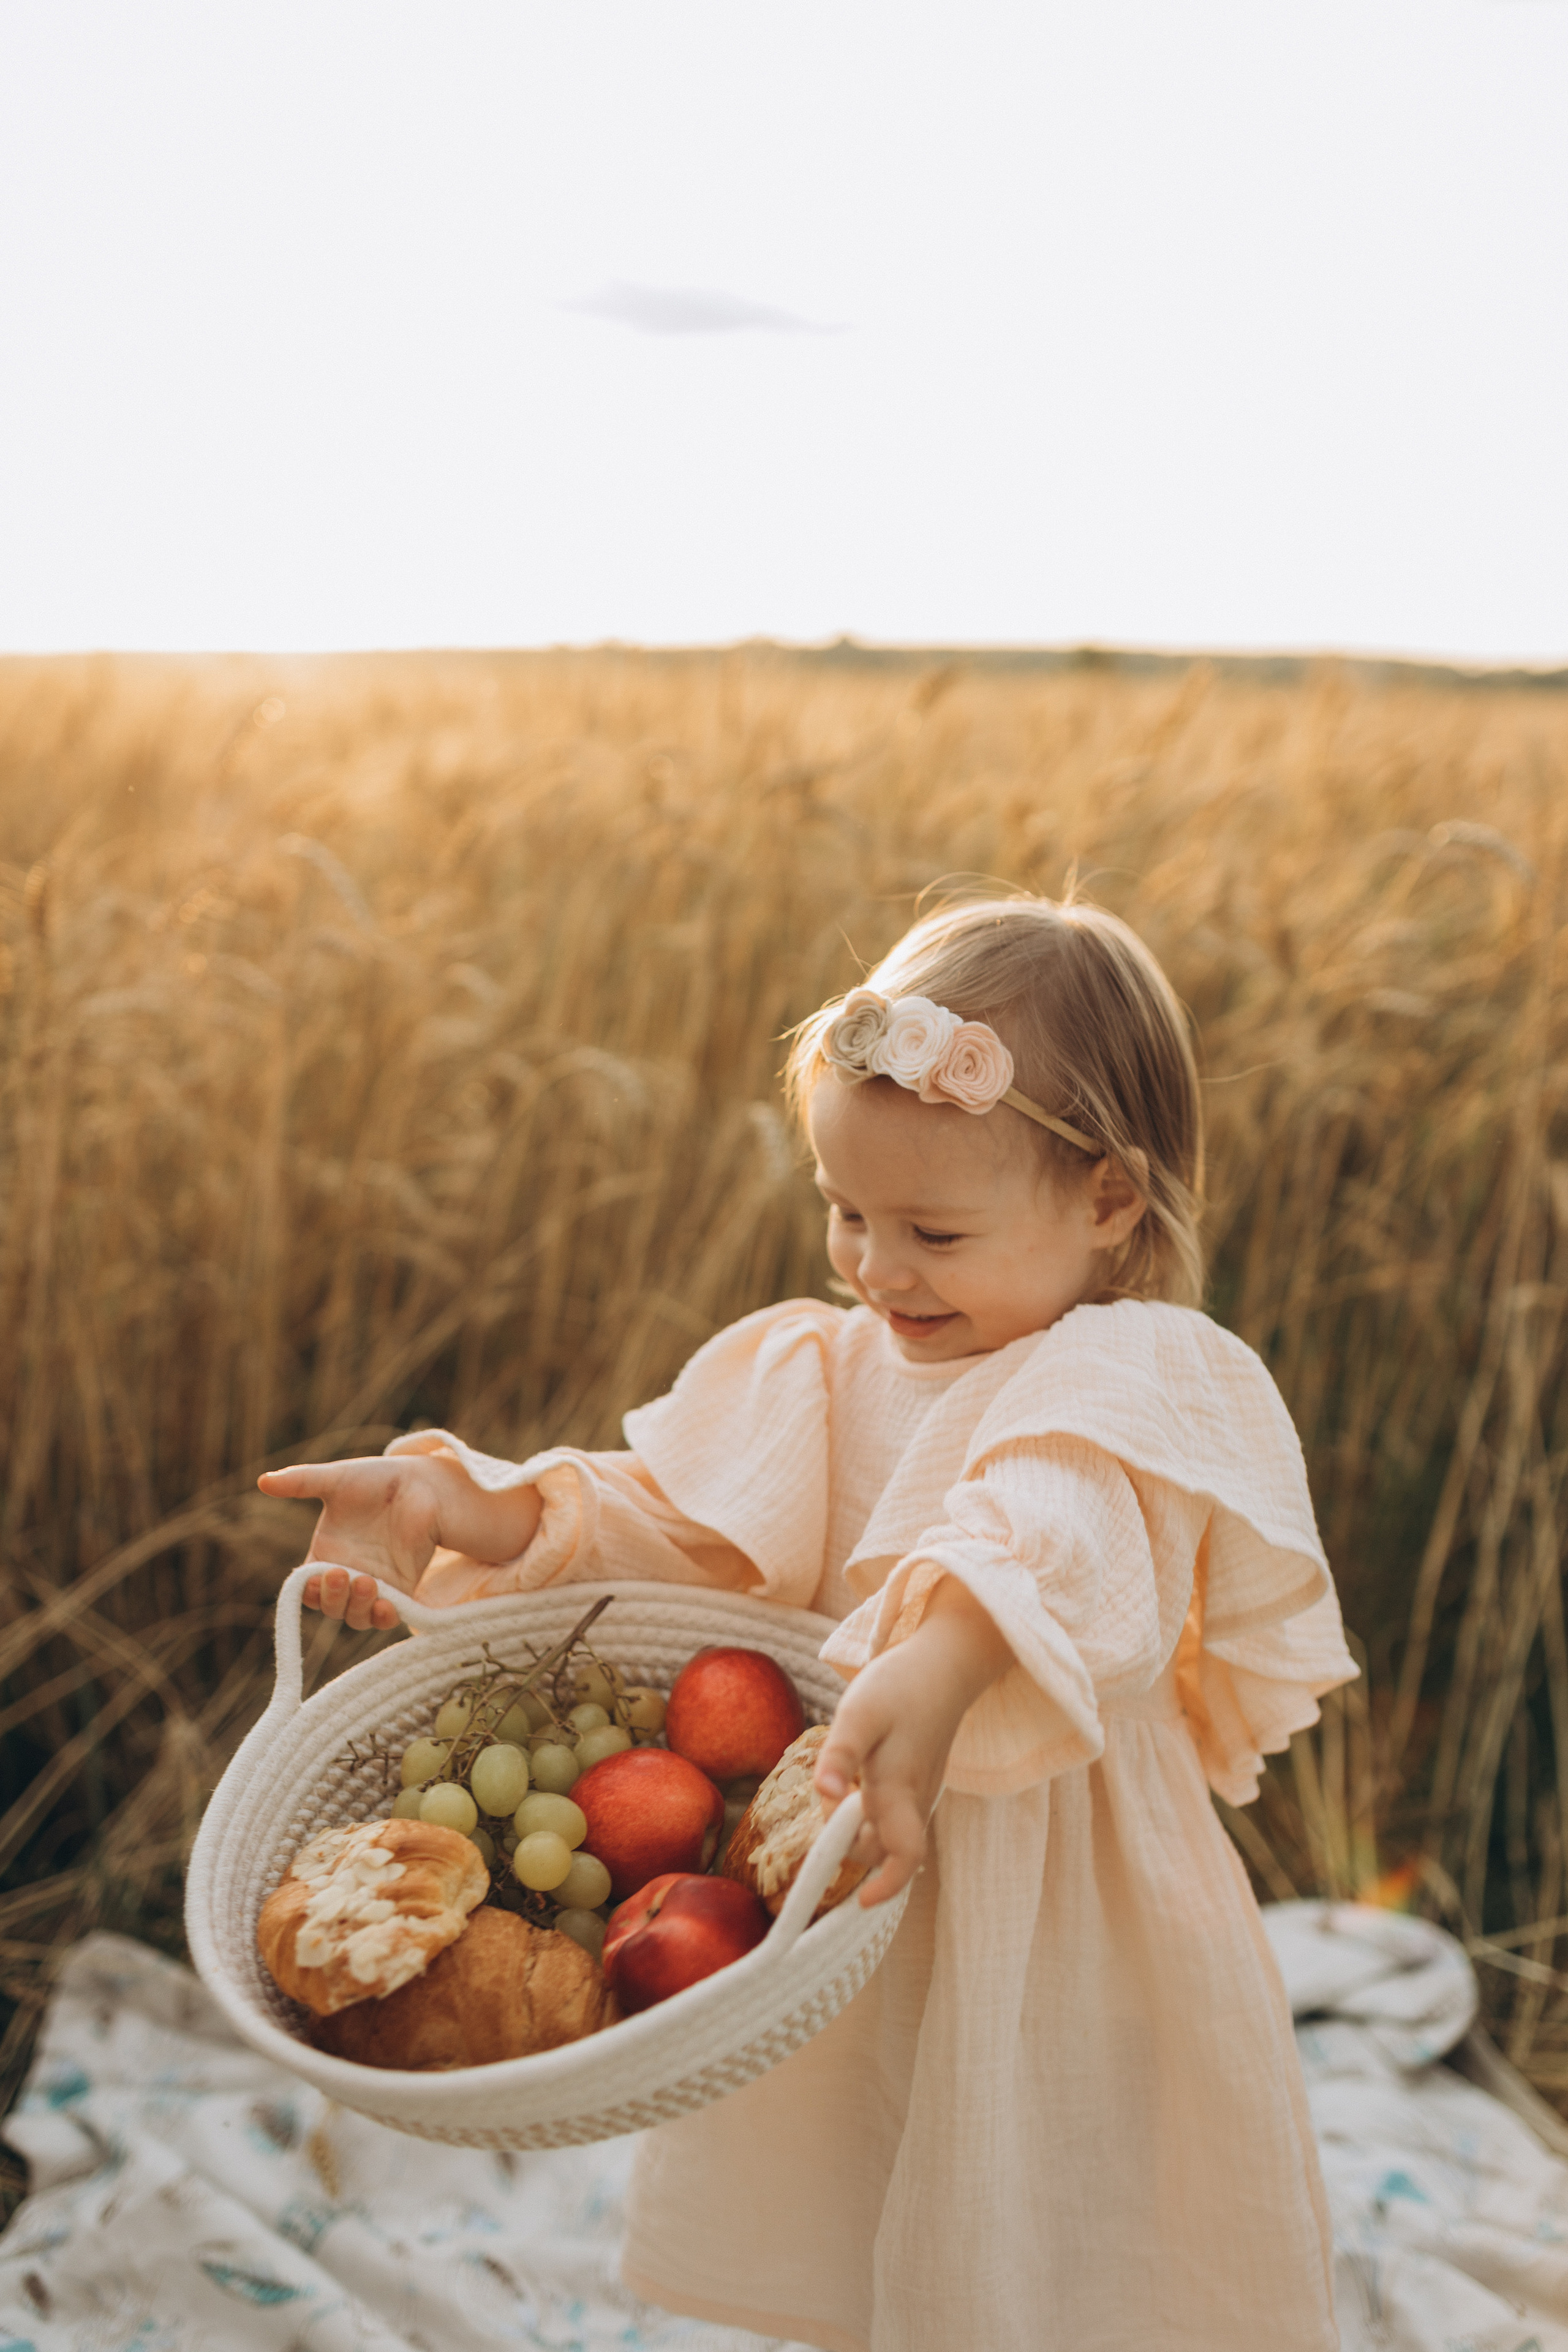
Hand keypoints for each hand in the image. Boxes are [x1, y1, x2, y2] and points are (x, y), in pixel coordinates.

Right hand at [257, 1453, 542, 1630]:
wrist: (422, 1482)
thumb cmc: (376, 1480)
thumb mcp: (337, 1480)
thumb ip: (302, 1482)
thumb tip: (263, 1480)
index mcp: (325, 1556)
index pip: (307, 1587)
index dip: (307, 1590)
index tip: (312, 1578)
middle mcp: (348, 1575)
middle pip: (331, 1607)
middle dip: (332, 1597)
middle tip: (339, 1573)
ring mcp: (375, 1585)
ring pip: (357, 1616)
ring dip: (357, 1607)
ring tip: (366, 1582)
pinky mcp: (402, 1589)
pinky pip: (388, 1616)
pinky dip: (383, 1617)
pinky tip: (386, 1606)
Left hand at [813, 1576, 1012, 1906]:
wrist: (946, 1662)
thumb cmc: (901, 1685)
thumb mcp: (860, 1712)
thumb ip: (840, 1755)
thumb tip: (824, 1798)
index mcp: (900, 1789)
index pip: (903, 1855)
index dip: (886, 1886)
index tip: (861, 1900)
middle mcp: (915, 1798)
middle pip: (885, 1849)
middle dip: (852, 1848)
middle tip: (827, 1808)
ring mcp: (921, 1789)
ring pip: (889, 1831)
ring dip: (860, 1828)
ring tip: (840, 1788)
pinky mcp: (920, 1777)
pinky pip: (895, 1812)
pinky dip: (871, 1812)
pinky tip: (855, 1781)